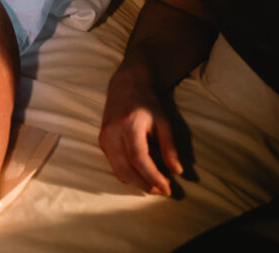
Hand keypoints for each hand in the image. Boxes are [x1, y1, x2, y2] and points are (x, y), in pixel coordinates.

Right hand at [99, 69, 182, 195]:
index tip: (167, 189)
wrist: (125, 86)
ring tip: (153, 186)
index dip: (153, 177)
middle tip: (161, 191)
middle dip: (144, 184)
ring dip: (135, 182)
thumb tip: (177, 172)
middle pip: (125, 169)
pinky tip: (140, 175)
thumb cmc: (147, 102)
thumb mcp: (163, 122)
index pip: (139, 159)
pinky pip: (113, 164)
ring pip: (117, 170)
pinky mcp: (102, 141)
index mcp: (129, 126)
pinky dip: (127, 174)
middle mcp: (112, 133)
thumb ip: (169, 147)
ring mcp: (104, 137)